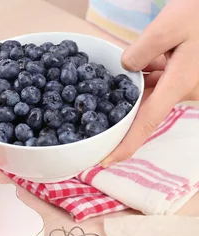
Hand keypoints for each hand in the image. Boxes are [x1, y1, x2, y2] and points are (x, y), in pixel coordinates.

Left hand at [102, 0, 198, 166]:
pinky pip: (160, 83)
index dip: (125, 144)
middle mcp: (184, 90)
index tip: (105, 160)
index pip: (146, 122)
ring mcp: (187, 85)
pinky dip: (146, 76)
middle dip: (123, 105)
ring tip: (127, 67)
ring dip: (135, 86)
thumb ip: (141, 50)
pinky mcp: (186, 76)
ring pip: (151, 94)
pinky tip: (141, 61)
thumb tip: (125, 68)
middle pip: (145, 108)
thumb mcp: (168, 25)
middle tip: (98, 101)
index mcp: (179, 85)